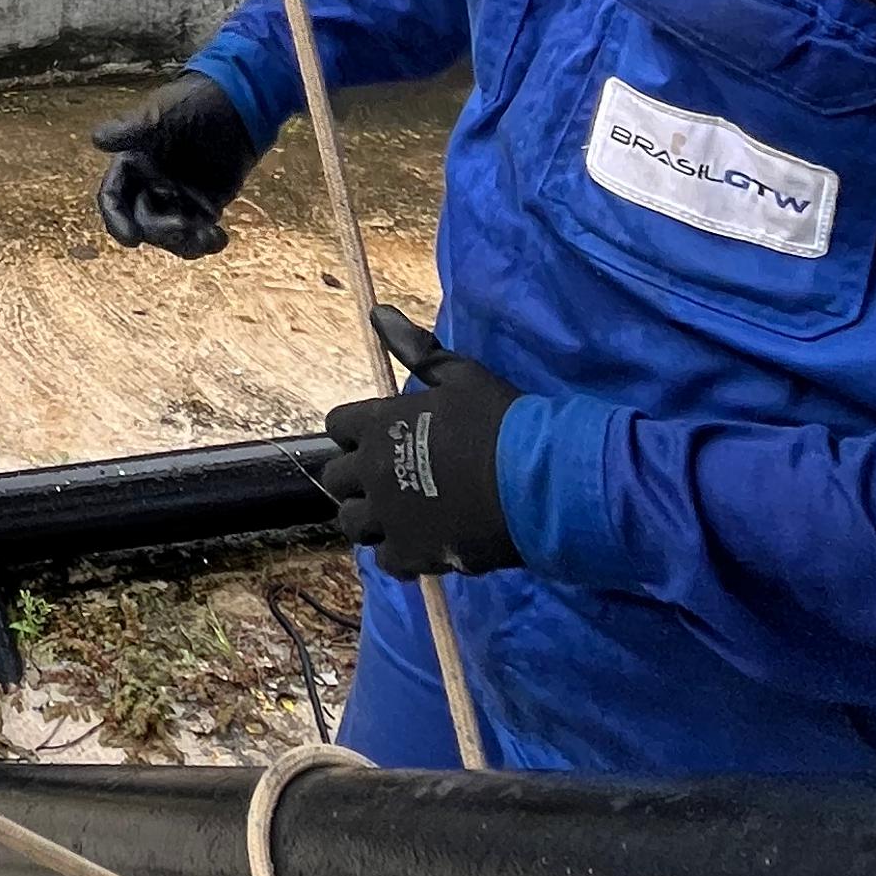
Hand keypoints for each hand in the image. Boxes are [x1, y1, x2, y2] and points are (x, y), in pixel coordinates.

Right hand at [92, 71, 257, 255]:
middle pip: (143, 222)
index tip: (131, 239)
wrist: (235, 104)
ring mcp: (178, 199)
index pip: (115, 199)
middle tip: (182, 225)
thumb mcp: (158, 114)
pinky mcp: (205, 207)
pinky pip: (199, 233)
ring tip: (207, 236)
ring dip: (184, 241)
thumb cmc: (190, 104)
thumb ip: (130, 130)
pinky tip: (220, 238)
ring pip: (171, 234)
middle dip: (159, 230)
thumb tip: (96, 138)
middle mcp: (150, 186)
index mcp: (132, 166)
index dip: (117, 220)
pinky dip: (207, 241)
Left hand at [322, 308, 523, 577]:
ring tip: (398, 517)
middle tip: (390, 480)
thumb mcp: (461, 376)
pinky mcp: (412, 553)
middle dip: (358, 478)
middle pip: (336, 478)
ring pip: (352, 523)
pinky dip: (399, 555)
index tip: (379, 439)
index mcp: (378, 424)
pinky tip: (423, 545)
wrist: (539, 481)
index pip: (337, 426)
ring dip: (370, 519)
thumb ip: (417, 350)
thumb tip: (379, 314)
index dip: (356, 433)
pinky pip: (385, 561)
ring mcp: (388, 516)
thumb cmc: (502, 421)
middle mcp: (372, 471)